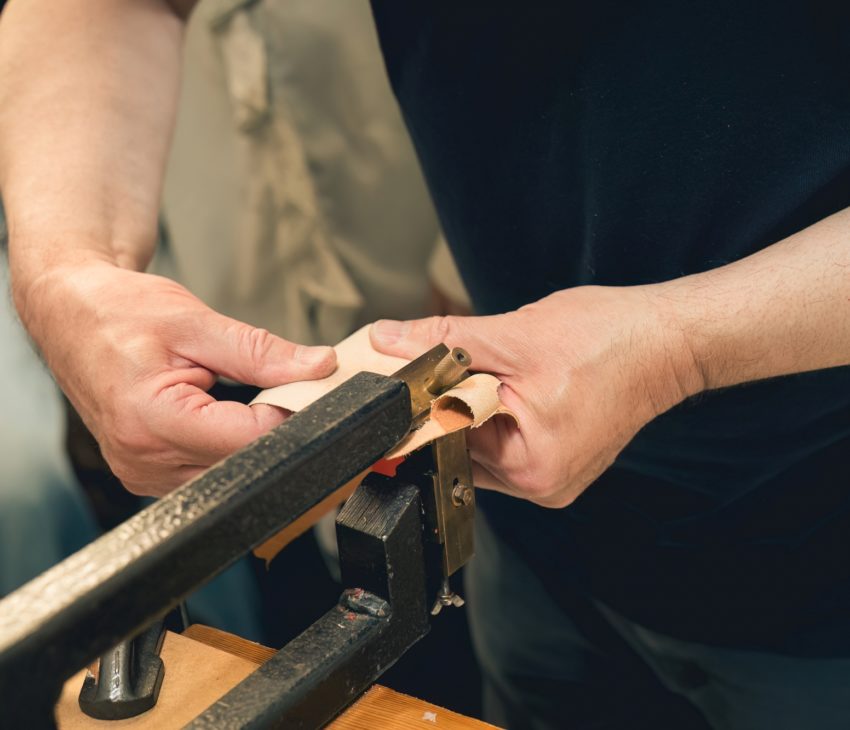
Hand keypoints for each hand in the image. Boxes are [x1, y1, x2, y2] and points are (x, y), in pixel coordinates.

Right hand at [15, 261, 335, 495]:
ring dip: (248, 439)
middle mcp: (143, 459)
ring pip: (229, 473)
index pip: (249, 439)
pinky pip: (206, 472)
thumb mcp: (195, 321)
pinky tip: (220, 414)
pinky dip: (225, 446)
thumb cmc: (117, 312)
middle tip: (276, 387)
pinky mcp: (147, 474)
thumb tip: (318, 367)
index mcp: (150, 420)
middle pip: (242, 462)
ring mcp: (143, 473)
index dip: (288, 414)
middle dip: (272, 428)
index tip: (305, 388)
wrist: (70, 314)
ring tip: (234, 393)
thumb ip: (260, 351)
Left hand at [371, 286, 701, 506]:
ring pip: (483, 442)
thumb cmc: (608, 339)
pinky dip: (499, 412)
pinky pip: (508, 440)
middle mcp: (540, 484)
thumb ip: (443, 341)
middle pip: (462, 445)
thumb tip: (387, 340)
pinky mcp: (560, 462)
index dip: (420, 403)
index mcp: (529, 465)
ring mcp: (552, 477)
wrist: (668, 340)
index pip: (445, 439)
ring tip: (503, 370)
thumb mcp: (513, 335)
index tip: (402, 379)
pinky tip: (517, 384)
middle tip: (458, 362)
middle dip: (451, 402)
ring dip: (476, 406)